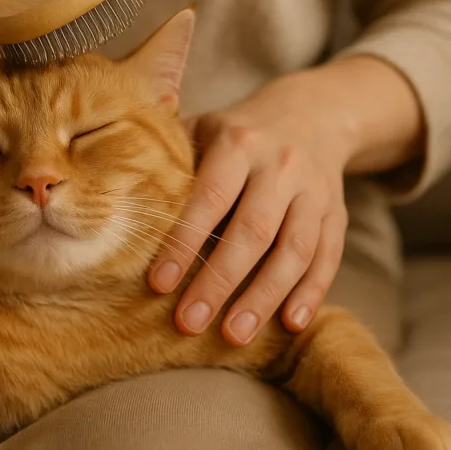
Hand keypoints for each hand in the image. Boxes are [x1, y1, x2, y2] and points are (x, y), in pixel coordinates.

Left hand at [147, 70, 354, 345]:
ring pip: (294, 250)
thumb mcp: (202, 129)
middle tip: (189, 323)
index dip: (184, 242)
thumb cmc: (236, 133)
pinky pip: (327, 257)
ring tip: (234, 335)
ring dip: (264, 297)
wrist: (312, 114)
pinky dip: (311, 292)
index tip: (157, 284)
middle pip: (253, 231)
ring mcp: (315, 190)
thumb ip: (169, 156)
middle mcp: (280, 165)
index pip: (208, 199)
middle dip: (220, 281)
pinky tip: (290, 323)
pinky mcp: (338, 213)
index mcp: (238, 143)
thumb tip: (112, 187)